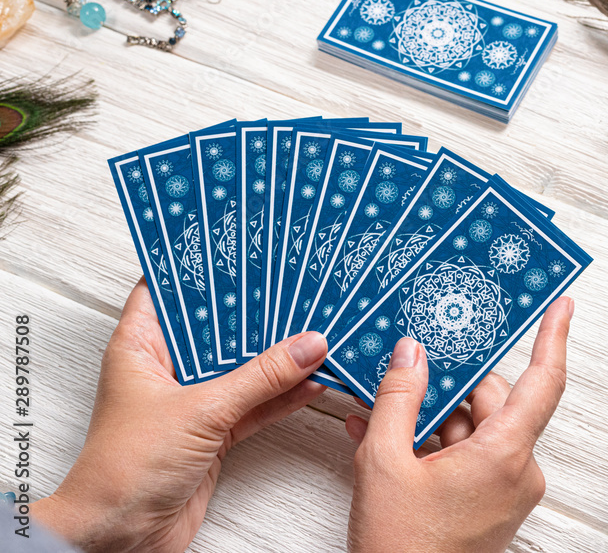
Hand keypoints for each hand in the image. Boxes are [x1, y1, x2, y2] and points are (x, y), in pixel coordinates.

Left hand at [32, 278, 329, 551]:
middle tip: (297, 288)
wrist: (119, 537)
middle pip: (218, 329)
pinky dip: (284, 395)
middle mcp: (167, 369)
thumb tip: (308, 345)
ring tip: (319, 332)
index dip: (203, 269)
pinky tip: (313, 381)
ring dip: (280, 357)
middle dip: (258, 314)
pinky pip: (256, 404)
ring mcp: (193, 401)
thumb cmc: (125, 469)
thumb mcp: (202, 411)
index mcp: (142, 347)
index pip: (171, 290)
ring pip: (244, 368)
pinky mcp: (214, 433)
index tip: (245, 251)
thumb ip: (260, 378)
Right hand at [345, 297, 574, 552]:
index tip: (563, 305)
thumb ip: (398, 398)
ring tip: (380, 410)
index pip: (543, 382)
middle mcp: (516, 472)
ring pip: (475, 429)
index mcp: (504, 456)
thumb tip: (411, 353)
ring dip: (431, 417)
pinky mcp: (492, 505)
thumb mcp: (383, 462)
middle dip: (449, 385)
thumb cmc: (401, 549)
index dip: (554, 338)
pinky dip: (433, 444)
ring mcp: (506, 491)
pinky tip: (387, 436)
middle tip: (410, 367)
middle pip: (493, 402)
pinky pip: (469, 456)